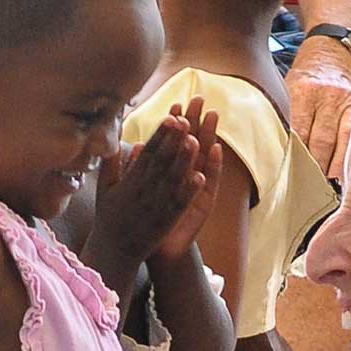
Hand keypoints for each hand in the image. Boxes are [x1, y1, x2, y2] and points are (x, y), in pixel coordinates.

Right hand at [91, 113, 201, 264]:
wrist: (114, 252)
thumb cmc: (109, 218)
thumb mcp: (104, 189)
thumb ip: (111, 165)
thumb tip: (120, 142)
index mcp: (129, 181)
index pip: (147, 153)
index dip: (160, 135)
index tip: (170, 117)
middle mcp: (143, 191)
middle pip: (162, 161)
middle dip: (174, 140)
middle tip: (186, 118)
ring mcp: (156, 206)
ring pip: (172, 179)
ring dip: (184, 160)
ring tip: (196, 140)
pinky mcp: (166, 220)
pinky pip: (179, 203)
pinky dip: (189, 190)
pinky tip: (200, 177)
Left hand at [153, 96, 222, 261]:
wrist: (160, 250)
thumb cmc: (149, 220)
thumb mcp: (140, 192)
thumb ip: (137, 170)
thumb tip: (134, 146)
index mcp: (170, 172)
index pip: (172, 143)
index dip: (173, 125)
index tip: (174, 106)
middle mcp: (186, 177)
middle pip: (191, 143)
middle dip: (194, 122)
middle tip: (198, 100)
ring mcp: (197, 188)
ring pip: (203, 158)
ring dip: (208, 136)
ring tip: (210, 117)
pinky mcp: (204, 202)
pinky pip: (210, 181)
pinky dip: (213, 165)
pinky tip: (216, 149)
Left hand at [286, 36, 350, 178]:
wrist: (332, 53)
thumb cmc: (304, 77)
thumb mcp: (286, 87)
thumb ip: (282, 114)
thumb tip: (271, 150)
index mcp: (302, 90)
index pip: (297, 131)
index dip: (292, 157)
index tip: (286, 178)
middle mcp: (327, 96)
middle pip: (319, 142)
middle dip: (312, 168)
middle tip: (305, 191)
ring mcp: (346, 102)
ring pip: (338, 144)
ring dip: (331, 169)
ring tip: (324, 188)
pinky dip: (347, 159)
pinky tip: (343, 175)